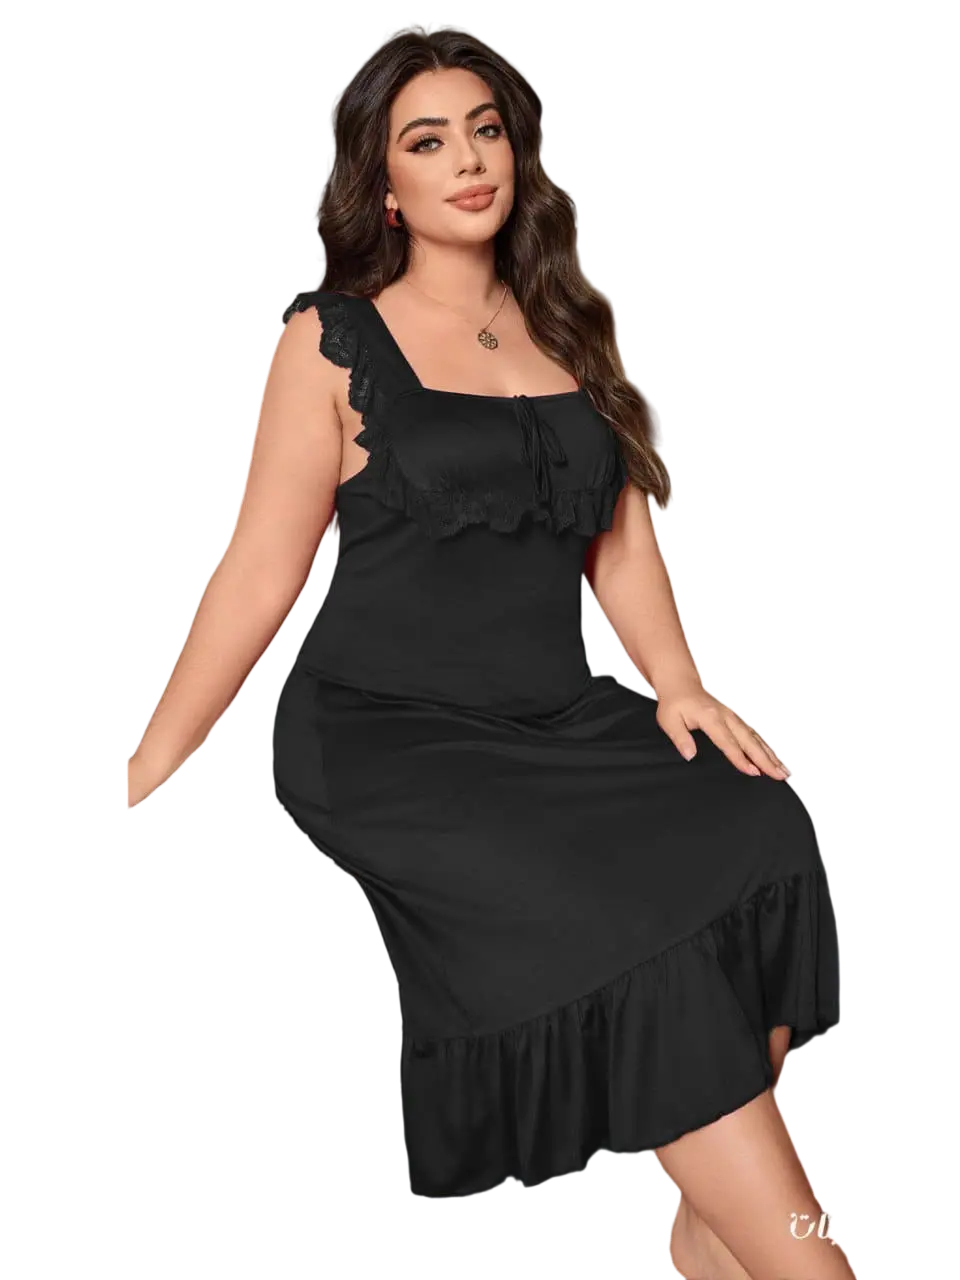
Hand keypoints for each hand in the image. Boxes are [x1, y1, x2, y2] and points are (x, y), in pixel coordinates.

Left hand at [655, 685, 791, 779]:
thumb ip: (680, 738)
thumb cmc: (675, 704)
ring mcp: (734, 716)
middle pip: (749, 741)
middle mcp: (727, 716)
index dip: (740, 759)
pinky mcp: (736, 718)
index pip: (728, 742)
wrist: (682, 685)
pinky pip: (754, 734)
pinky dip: (767, 747)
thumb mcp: (669, 720)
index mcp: (711, 718)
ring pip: (756, 738)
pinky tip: (776, 758)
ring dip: (771, 755)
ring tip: (784, 771)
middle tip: (779, 775)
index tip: (753, 772)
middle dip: (766, 759)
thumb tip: (690, 755)